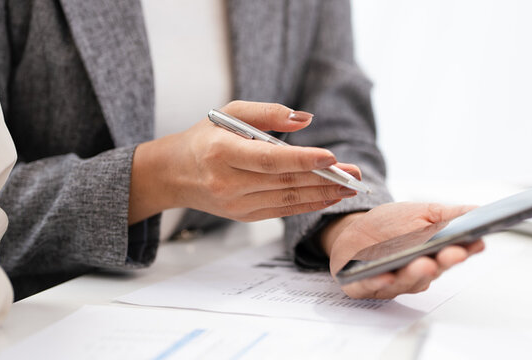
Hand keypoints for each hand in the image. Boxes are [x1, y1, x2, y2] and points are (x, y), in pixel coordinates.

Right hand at [129, 101, 361, 223]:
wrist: (176, 173)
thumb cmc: (207, 136)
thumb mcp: (230, 112)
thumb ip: (268, 113)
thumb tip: (306, 119)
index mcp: (221, 153)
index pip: (269, 160)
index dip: (302, 159)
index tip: (332, 157)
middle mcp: (227, 183)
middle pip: (285, 182)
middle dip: (324, 178)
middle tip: (355, 173)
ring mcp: (236, 204)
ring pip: (288, 199)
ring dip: (323, 194)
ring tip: (350, 186)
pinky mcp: (244, 216)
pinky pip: (283, 210)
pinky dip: (309, 204)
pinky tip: (329, 196)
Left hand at [322, 202, 484, 298]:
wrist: (354, 231)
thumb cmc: (389, 225)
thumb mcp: (420, 212)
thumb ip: (446, 214)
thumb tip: (477, 210)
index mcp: (432, 255)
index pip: (453, 254)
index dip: (466, 250)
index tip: (477, 242)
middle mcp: (416, 273)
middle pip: (432, 271)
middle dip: (444, 262)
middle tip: (453, 253)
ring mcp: (392, 282)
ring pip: (406, 282)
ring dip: (416, 274)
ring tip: (423, 263)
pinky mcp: (365, 286)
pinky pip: (372, 286)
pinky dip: (379, 282)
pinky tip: (384, 274)